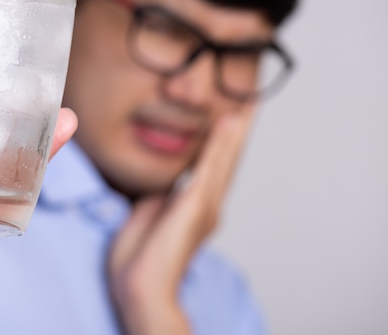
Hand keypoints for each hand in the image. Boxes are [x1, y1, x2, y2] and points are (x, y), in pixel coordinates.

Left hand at [108, 107, 253, 334]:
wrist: (141, 287)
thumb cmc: (139, 258)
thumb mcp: (148, 217)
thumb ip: (158, 198)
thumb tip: (161, 184)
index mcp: (195, 208)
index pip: (212, 166)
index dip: (222, 141)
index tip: (228, 116)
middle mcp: (207, 205)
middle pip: (226, 159)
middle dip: (237, 130)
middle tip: (249, 102)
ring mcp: (205, 206)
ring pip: (224, 159)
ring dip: (235, 129)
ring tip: (246, 103)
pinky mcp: (196, 205)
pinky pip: (209, 167)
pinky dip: (220, 143)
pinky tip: (229, 121)